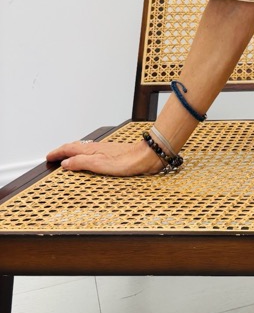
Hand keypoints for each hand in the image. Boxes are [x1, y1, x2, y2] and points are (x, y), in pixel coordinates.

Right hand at [46, 139, 164, 176]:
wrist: (146, 156)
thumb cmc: (126, 161)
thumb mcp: (99, 165)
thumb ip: (81, 163)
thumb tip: (65, 163)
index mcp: (91, 150)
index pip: (69, 149)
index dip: (58, 153)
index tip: (49, 156)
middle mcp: (97, 148)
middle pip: (75, 147)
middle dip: (63, 151)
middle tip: (54, 156)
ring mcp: (104, 149)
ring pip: (83, 149)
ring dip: (73, 152)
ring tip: (67, 157)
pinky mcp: (112, 153)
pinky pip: (92, 152)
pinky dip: (84, 154)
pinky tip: (88, 159)